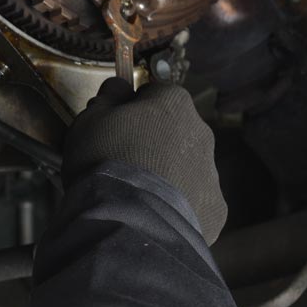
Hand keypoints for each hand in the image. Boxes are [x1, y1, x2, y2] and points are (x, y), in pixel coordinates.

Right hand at [63, 79, 228, 242]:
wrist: (127, 219)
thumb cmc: (105, 160)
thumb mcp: (91, 119)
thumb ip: (108, 96)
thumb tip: (119, 87)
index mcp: (173, 102)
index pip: (154, 93)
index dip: (132, 109)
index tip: (115, 126)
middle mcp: (201, 132)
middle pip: (175, 130)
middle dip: (154, 142)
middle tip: (124, 163)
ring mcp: (211, 172)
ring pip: (186, 166)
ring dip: (167, 174)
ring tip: (137, 195)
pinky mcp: (216, 208)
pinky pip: (195, 201)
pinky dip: (178, 206)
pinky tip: (153, 214)